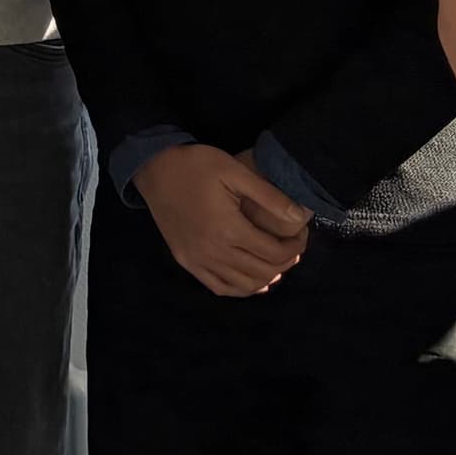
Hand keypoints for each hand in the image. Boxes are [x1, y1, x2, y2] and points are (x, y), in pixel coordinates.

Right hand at [137, 142, 309, 296]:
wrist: (153, 169)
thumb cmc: (195, 165)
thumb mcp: (235, 170)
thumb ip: (269, 196)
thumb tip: (300, 216)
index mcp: (229, 229)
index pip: (275, 253)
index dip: (296, 247)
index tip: (301, 234)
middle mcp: (214, 252)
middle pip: (263, 271)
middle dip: (286, 261)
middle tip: (293, 246)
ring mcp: (198, 260)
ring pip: (244, 285)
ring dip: (266, 277)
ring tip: (276, 261)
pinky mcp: (186, 261)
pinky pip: (219, 287)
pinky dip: (240, 288)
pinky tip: (253, 280)